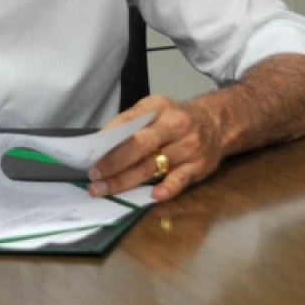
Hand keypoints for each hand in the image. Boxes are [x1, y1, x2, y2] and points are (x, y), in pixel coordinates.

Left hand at [87, 95, 223, 200]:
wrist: (216, 124)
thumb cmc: (174, 119)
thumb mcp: (154, 110)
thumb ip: (131, 123)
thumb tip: (100, 143)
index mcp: (158, 108)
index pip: (128, 122)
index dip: (107, 138)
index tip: (89, 152)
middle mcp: (175, 126)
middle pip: (138, 145)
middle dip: (113, 162)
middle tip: (93, 175)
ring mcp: (188, 147)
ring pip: (152, 166)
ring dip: (125, 180)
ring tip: (105, 189)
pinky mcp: (199, 166)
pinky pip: (180, 179)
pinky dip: (167, 188)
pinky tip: (153, 196)